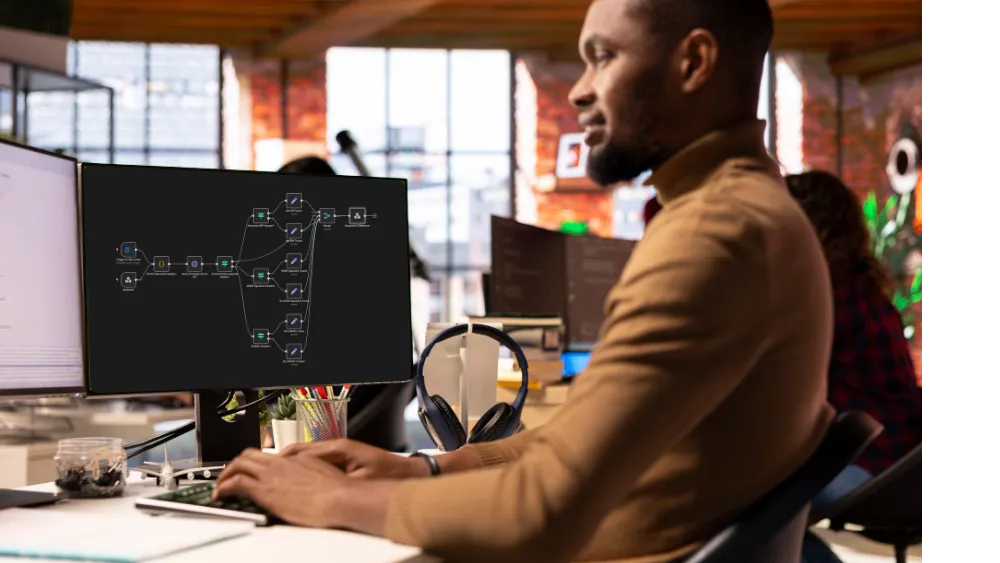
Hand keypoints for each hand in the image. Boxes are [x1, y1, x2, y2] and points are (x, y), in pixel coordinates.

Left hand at [213, 449, 345, 527]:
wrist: (339, 498)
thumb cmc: (338, 493)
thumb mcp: (326, 477)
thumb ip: (312, 475)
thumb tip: (311, 483)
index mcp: (298, 458)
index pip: (270, 455)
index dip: (257, 462)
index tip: (253, 471)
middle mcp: (282, 463)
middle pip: (250, 454)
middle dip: (237, 464)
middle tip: (231, 475)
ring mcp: (272, 474)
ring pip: (239, 464)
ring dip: (226, 474)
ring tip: (221, 485)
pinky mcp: (264, 490)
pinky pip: (236, 482)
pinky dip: (224, 486)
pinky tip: (221, 494)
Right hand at [280, 439, 427, 478]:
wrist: (407, 471)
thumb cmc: (388, 473)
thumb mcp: (360, 479)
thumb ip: (336, 478)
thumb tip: (315, 480)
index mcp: (339, 446)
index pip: (304, 450)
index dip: (286, 459)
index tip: (272, 465)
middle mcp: (338, 444)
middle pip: (303, 448)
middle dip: (285, 459)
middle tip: (267, 468)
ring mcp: (340, 449)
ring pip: (308, 453)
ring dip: (294, 462)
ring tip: (277, 471)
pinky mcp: (343, 456)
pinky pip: (317, 459)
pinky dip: (305, 465)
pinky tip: (298, 474)